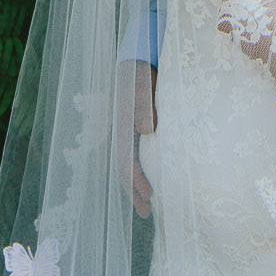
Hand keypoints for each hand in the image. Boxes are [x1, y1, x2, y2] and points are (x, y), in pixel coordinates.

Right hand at [116, 62, 155, 217]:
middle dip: (135, 193)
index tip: (151, 198)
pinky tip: (152, 177)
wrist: (135, 61)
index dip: (137, 183)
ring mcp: (128, 133)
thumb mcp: (143, 88)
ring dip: (137, 185)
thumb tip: (147, 130)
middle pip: (125, 171)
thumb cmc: (140, 75)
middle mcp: (123, 135)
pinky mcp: (136, 129)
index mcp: (123, 130)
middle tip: (147, 214)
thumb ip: (145, 107)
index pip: (127, 164)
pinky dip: (142, 171)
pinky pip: (136, 156)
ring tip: (148, 203)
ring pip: (130, 166)